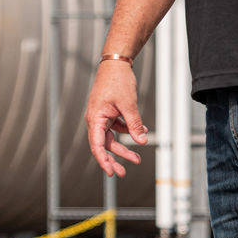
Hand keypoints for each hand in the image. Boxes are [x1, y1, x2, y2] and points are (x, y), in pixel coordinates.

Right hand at [85, 59, 148, 176]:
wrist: (116, 63)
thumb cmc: (117, 80)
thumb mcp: (128, 104)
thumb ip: (134, 123)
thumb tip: (142, 140)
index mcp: (95, 118)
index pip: (97, 145)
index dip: (103, 160)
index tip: (111, 172)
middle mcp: (96, 119)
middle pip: (104, 145)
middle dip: (114, 159)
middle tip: (122, 173)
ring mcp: (102, 116)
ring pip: (112, 138)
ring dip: (123, 148)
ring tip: (136, 159)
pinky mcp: (109, 112)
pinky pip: (117, 127)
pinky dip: (128, 131)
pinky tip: (141, 131)